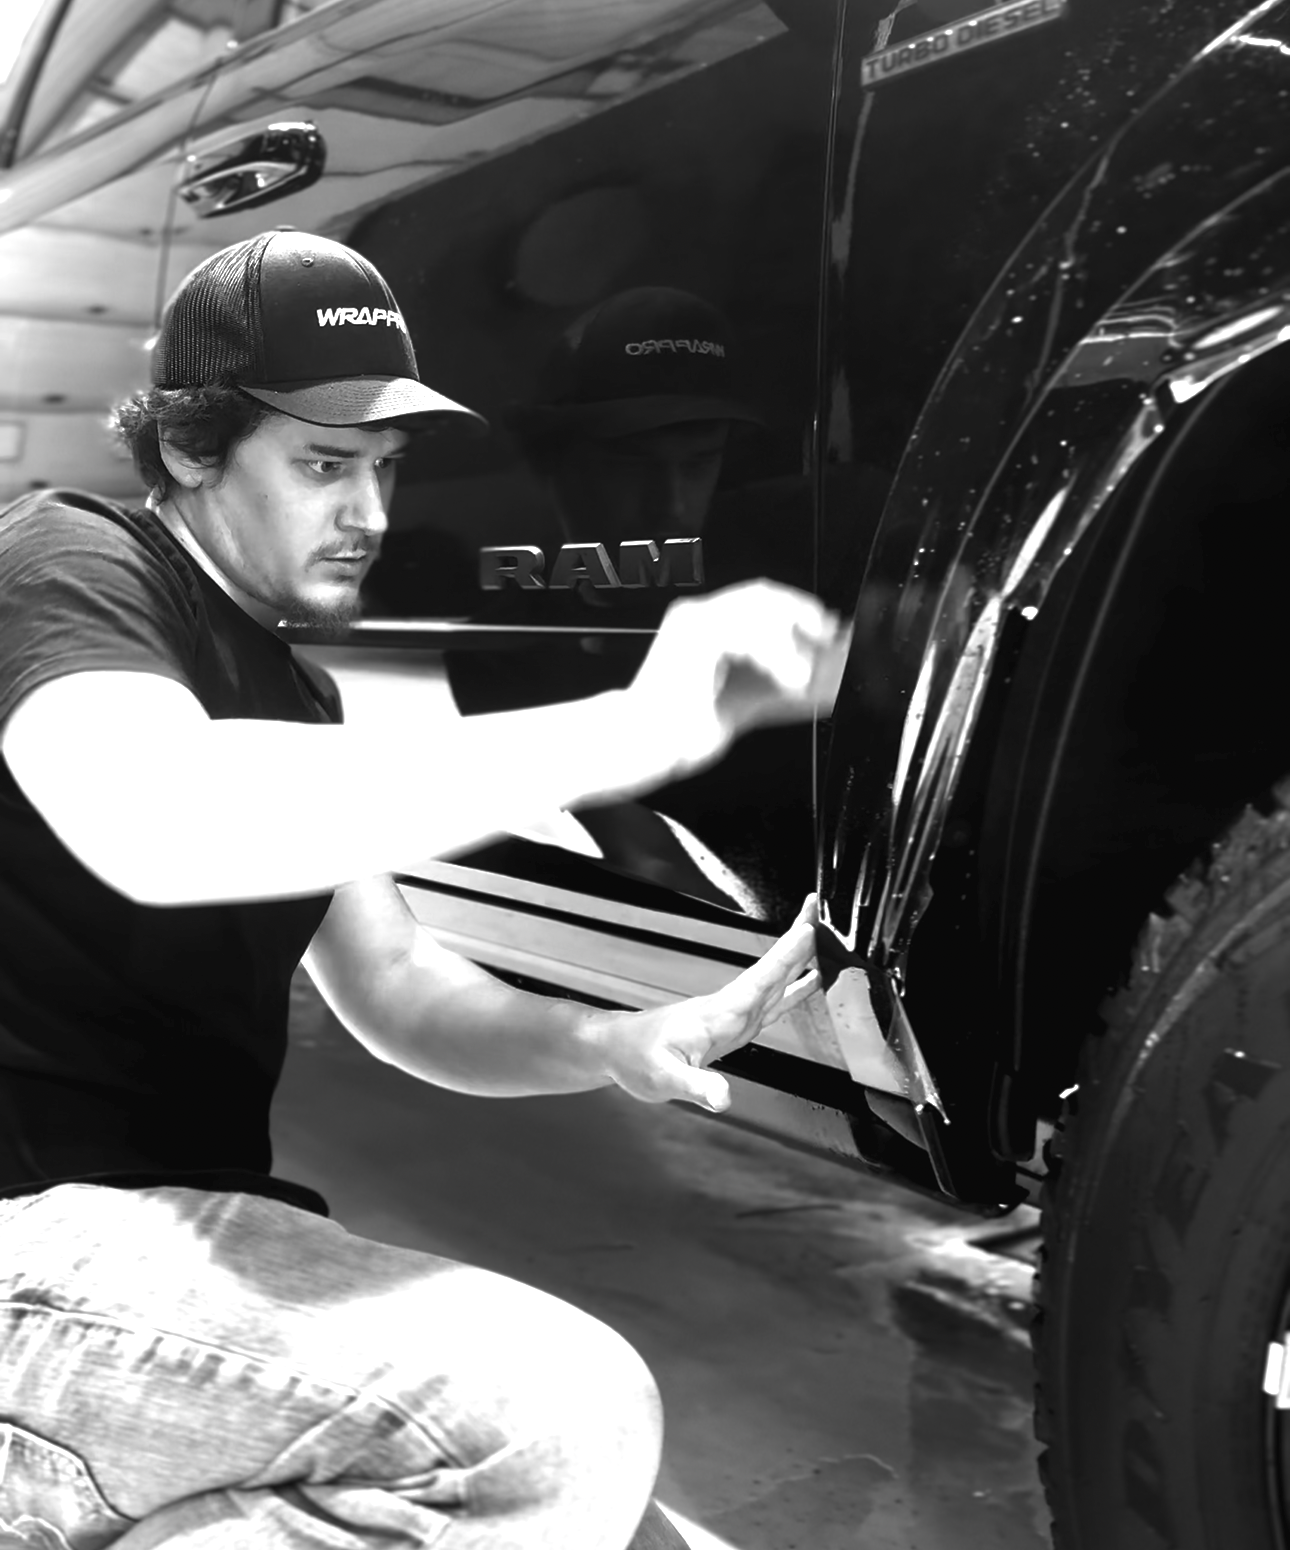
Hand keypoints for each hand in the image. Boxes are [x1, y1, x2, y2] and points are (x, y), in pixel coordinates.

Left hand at [595, 894, 820, 1111]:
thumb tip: (723, 1098)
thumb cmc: (637, 1059)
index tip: (808, 930)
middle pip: (771, 969)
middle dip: (796, 940)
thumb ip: (696, 1087)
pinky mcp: (733, 1024)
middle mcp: (729, 1008)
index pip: (758, 980)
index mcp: (718, 1014)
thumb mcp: (664, 1079)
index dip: (784, 958)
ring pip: (774, 981)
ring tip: (826, 937)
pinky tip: (811, 982)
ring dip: (798, 958)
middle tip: (820, 909)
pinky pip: (771, 1002)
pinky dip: (793, 989)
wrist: (619, 1050)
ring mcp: (733, 1014)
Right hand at [631, 581, 850, 772]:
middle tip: (826, 639)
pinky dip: (771, 655)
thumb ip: (786, 691)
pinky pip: (741, 632)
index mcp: (710, 625)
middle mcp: (699, 617)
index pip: (762, 599)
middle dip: (801, 614)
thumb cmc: (687, 726)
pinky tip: (783, 682)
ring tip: (799, 679)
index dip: (800, 609)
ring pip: (754, 608)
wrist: (647, 745)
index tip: (829, 631)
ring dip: (786, 643)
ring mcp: (692, 624)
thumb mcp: (752, 703)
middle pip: (761, 594)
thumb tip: (831, 682)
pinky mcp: (690, 638)